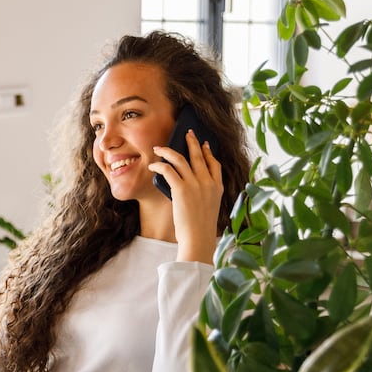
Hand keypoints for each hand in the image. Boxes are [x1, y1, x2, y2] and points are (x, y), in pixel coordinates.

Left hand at [149, 129, 222, 262]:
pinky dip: (159, 165)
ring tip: (160, 148)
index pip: (215, 164)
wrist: (198, 239)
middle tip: (186, 133)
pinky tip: (153, 165)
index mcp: (218, 187)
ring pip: (181, 159)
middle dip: (191, 142)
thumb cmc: (200, 228)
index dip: (209, 152)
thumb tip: (186, 184)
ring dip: (168, 151)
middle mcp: (208, 182)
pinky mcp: (182, 189)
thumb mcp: (208, 207)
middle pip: (199, 156)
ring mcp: (196, 185)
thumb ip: (202, 194)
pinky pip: (168, 170)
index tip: (205, 145)